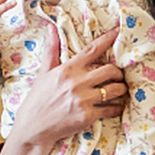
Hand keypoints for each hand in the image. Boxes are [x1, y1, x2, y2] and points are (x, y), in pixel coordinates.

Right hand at [0, 29, 126, 154]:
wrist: (33, 126)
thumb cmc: (38, 99)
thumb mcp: (44, 72)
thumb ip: (51, 50)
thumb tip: (51, 27)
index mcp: (67, 69)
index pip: (92, 50)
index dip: (108, 39)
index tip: (118, 32)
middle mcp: (77, 82)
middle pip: (111, 70)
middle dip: (118, 72)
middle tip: (117, 76)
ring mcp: (83, 99)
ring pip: (115, 89)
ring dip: (121, 89)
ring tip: (119, 90)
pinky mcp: (88, 116)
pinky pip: (112, 109)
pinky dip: (118, 108)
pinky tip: (116, 107)